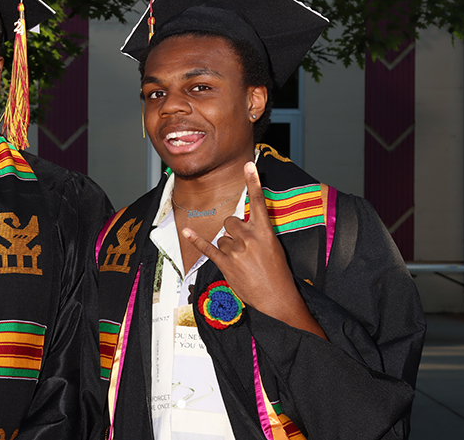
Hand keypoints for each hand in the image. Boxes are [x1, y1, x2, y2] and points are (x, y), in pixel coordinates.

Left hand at [182, 162, 325, 337]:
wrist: (277, 299)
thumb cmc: (277, 274)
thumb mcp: (274, 248)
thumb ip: (258, 233)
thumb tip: (243, 225)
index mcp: (266, 232)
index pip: (260, 202)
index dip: (253, 182)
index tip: (249, 164)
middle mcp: (250, 238)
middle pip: (231, 221)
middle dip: (234, 231)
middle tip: (244, 248)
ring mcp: (236, 251)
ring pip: (222, 237)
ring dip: (228, 247)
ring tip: (241, 262)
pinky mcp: (225, 264)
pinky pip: (207, 248)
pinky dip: (195, 240)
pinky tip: (186, 231)